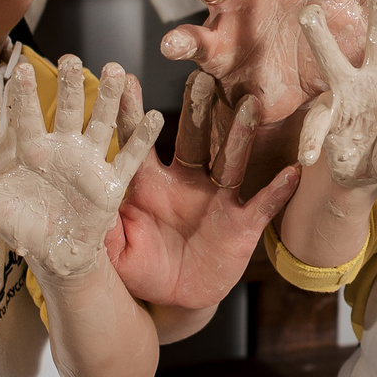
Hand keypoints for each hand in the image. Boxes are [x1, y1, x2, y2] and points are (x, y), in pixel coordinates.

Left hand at [0, 56, 162, 285]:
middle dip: (72, 86)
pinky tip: (153, 114)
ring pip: (102, 124)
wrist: (54, 253)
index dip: (25, 97)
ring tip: (116, 70)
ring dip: (108, 100)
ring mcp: (90, 164)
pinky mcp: (111, 183)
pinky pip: (129, 158)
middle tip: (71, 57)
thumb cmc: (21, 224)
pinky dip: (141, 139)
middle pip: (69, 111)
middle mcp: (64, 150)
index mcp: (34, 151)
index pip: (28, 118)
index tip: (22, 69)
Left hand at [104, 72, 301, 309]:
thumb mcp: (113, 250)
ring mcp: (217, 200)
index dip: (133, 114)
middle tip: (199, 77)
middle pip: (193, 140)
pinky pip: (262, 205)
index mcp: (150, 184)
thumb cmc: (140, 268)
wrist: (175, 299)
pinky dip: (278, 189)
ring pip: (231, 161)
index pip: (140, 142)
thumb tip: (83, 202)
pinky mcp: (242, 225)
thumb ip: (101, 226)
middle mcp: (186, 183)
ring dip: (241, 135)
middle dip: (197, 110)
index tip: (125, 80)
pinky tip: (292, 171)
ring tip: (251, 107)